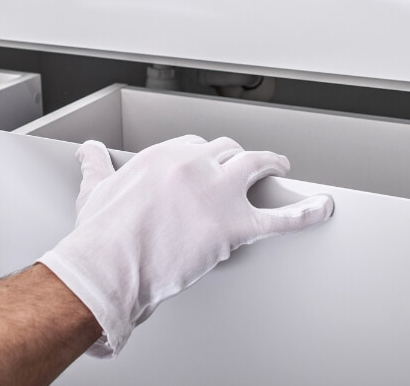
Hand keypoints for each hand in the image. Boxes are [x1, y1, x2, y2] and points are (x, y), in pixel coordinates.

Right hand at [37, 135, 334, 356]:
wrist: (108, 265)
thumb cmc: (101, 235)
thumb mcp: (94, 189)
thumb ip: (95, 166)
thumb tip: (88, 152)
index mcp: (163, 155)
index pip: (196, 144)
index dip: (207, 155)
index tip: (209, 162)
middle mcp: (193, 165)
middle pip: (228, 151)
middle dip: (238, 158)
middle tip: (247, 166)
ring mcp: (216, 192)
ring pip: (256, 165)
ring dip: (272, 163)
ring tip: (281, 167)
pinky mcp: (233, 226)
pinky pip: (280, 218)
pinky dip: (306, 212)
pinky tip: (321, 208)